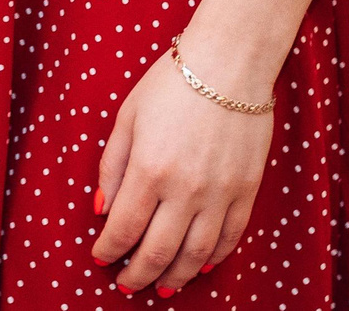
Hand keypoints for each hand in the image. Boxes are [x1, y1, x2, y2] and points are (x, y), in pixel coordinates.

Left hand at [92, 42, 271, 295]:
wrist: (230, 62)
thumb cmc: (173, 82)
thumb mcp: (127, 117)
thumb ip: (112, 167)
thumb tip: (102, 210)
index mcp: (149, 169)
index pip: (123, 228)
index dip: (109, 250)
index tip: (101, 257)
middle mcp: (185, 189)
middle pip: (158, 252)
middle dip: (137, 274)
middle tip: (127, 283)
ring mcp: (220, 193)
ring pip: (195, 255)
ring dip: (174, 277)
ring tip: (160, 286)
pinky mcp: (247, 190)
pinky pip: (229, 238)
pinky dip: (212, 259)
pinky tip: (198, 266)